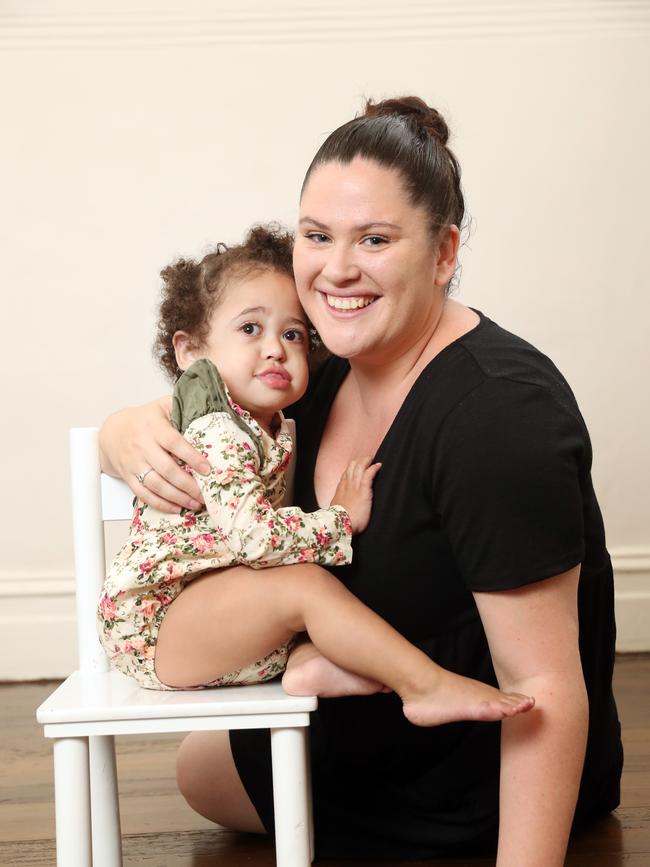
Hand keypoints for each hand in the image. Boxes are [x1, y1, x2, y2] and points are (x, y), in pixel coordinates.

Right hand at [98, 397, 210, 512]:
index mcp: (153, 426)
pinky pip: (144, 494)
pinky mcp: (128, 477)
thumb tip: (210, 407)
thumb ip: (183, 407)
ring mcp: (134, 463)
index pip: (174, 443)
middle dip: (188, 484)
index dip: (192, 457)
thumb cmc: (145, 419)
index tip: (208, 469)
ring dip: (178, 497)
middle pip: (166, 469)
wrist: (113, 431)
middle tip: (205, 493)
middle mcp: (142, 446)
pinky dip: (161, 504)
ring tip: (196, 503)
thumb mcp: (163, 406)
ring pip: (156, 485)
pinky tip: (177, 507)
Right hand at [330, 456, 381, 533]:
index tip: (356, 465)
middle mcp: (346, 484)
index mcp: (340, 488)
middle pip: (352, 466)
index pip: (346, 473)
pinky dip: (374, 468)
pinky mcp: (363, 489)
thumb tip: (342, 507)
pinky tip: (379, 465)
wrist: (341, 524)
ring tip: (372, 459)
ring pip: (359, 466)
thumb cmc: (340, 520)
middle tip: (366, 458)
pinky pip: (369, 473)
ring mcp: (354, 485)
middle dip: (359, 460)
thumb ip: (341, 504)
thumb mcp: (337, 509)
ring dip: (366, 461)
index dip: (352, 467)